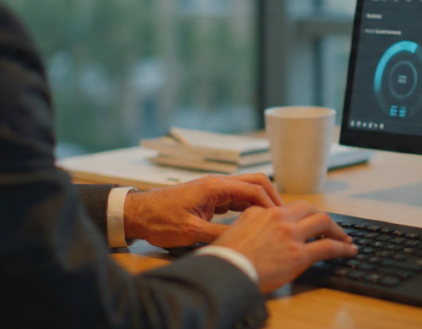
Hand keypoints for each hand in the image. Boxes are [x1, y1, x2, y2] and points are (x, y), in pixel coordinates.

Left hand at [124, 174, 282, 247]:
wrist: (138, 214)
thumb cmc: (160, 220)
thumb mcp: (191, 232)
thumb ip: (220, 234)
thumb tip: (244, 240)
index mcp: (215, 187)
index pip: (254, 189)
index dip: (271, 203)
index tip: (282, 218)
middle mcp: (217, 183)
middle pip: (255, 182)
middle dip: (271, 197)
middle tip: (282, 216)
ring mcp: (214, 189)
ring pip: (246, 189)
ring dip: (260, 202)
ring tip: (272, 220)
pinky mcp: (210, 197)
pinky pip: (236, 197)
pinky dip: (248, 206)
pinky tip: (253, 220)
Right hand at [215, 202, 357, 292]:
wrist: (223, 273)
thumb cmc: (223, 259)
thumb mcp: (232, 232)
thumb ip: (249, 226)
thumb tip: (256, 232)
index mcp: (261, 212)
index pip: (288, 209)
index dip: (301, 217)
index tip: (307, 223)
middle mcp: (278, 218)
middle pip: (309, 209)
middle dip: (322, 218)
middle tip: (329, 228)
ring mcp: (290, 235)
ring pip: (323, 222)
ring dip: (336, 229)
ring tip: (344, 238)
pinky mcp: (299, 254)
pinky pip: (328, 246)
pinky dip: (343, 247)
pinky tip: (349, 250)